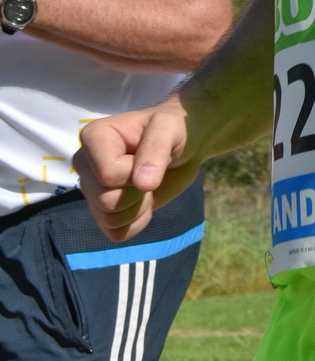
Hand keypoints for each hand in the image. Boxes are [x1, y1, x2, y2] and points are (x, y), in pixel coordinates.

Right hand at [74, 98, 198, 241]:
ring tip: (148, 185)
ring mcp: (91, 188)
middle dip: (137, 192)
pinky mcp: (102, 209)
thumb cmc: (173, 129)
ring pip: (108, 219)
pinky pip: (115, 233)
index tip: (149, 157)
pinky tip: (145, 201)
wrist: (183, 145)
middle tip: (150, 173)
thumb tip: (143, 183)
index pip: (107, 175)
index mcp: (93, 137)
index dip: (134, 174)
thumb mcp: (170, 127)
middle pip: (105, 200)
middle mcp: (84, 163)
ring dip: (138, 207)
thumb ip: (156, 149)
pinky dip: (136, 222)